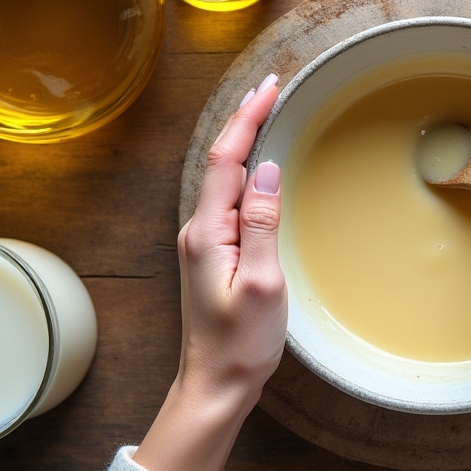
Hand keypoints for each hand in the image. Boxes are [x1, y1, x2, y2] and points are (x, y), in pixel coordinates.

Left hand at [133, 74, 286, 470]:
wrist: (215, 384)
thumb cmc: (240, 344)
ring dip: (243, 140)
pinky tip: (256, 163)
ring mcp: (203, 241)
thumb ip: (261, 222)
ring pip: (222, 177)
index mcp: (207, 232)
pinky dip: (243, 169)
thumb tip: (266, 170)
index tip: (271, 88)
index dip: (248, 119)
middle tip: (272, 86)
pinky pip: (227, 198)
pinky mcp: (212, 253)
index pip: (228, 160)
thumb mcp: (261, 283)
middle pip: (220, 160)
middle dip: (245, 119)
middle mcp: (198, 230)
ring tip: (265, 110)